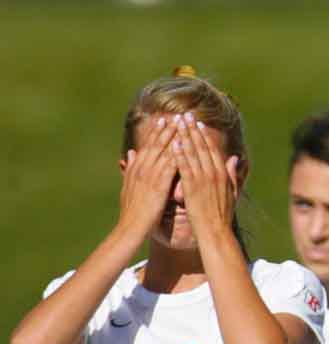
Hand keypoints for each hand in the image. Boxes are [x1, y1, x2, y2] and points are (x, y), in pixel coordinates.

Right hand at [115, 124, 175, 243]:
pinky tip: (186, 147)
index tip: (165, 120)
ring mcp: (149, 176)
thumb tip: (131, 153)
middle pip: (156, 144)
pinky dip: (177, 155)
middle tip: (177, 115)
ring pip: (163, 152)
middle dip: (167, 129)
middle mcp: (141, 169)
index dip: (157, 132)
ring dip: (174, 137)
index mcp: (136, 169)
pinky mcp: (158, 185)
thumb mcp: (128, 186)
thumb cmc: (132, 211)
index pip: (148, 146)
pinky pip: (170, 166)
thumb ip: (131, 168)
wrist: (130, 228)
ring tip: (184, 125)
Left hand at [174, 117, 240, 244]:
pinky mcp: (193, 187)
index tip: (197, 123)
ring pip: (192, 153)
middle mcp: (214, 173)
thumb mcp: (232, 192)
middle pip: (201, 146)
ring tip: (177, 124)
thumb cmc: (222, 215)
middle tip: (185, 116)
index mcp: (223, 174)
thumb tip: (235, 159)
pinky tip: (173, 143)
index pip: (212, 149)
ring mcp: (204, 180)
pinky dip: (179, 154)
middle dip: (192, 130)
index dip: (204, 135)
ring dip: (184, 137)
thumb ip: (233, 174)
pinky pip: (185, 167)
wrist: (216, 232)